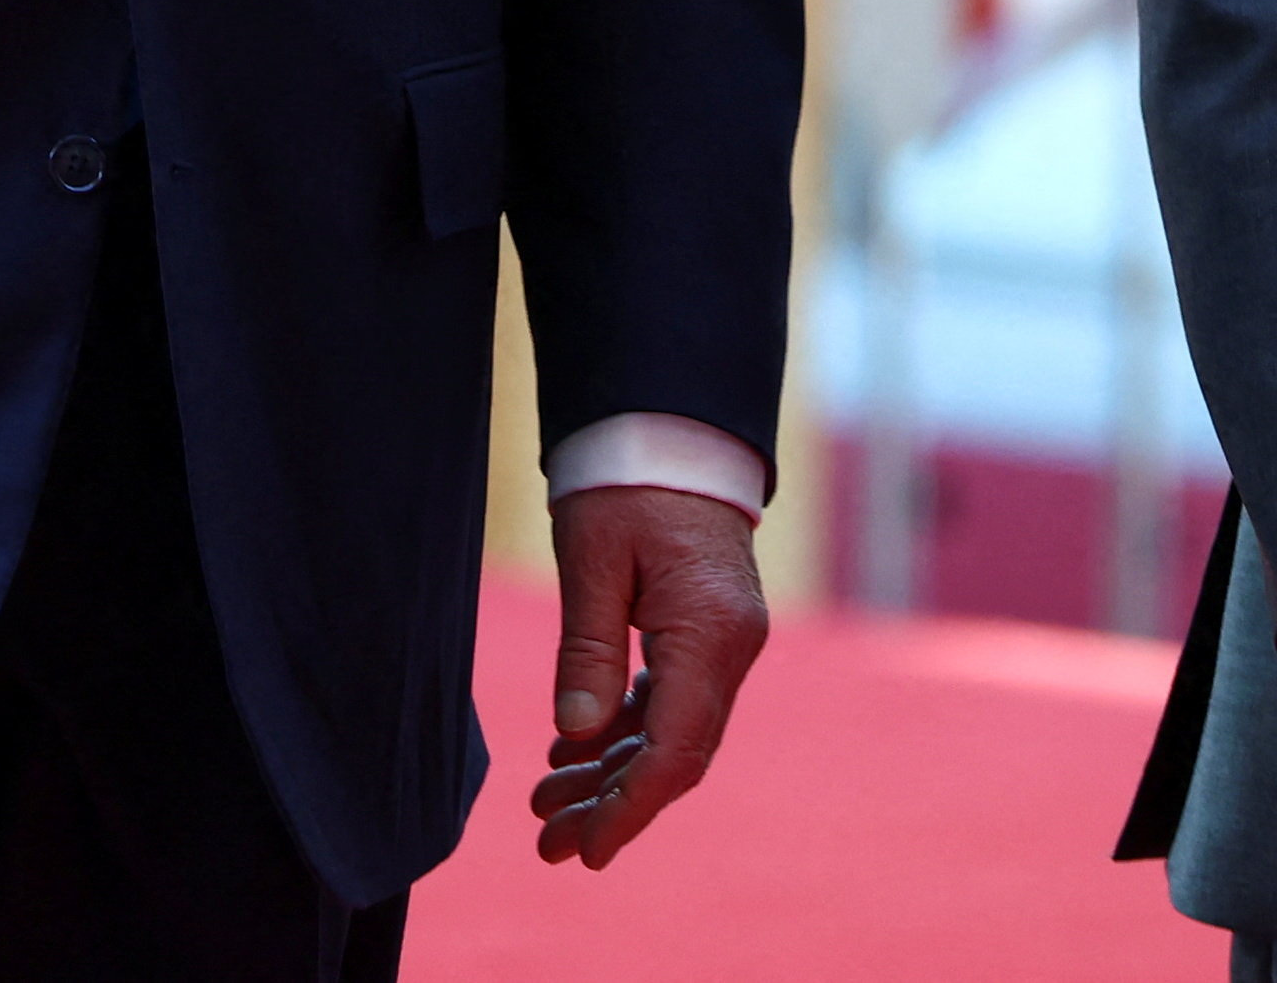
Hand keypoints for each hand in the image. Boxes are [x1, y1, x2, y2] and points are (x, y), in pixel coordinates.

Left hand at [528, 483, 767, 868]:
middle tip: (548, 844)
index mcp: (709, 634)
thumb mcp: (592, 559)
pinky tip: (573, 746)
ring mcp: (725, 641)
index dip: (629, 810)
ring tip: (546, 804)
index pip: (675, 751)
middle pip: (677, 756)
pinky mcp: (708, 630)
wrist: (672, 423)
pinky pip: (671, 700)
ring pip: (673, 733)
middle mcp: (731, 648)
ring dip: (613, 773)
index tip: (584, 852)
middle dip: (613, 805)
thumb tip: (575, 735)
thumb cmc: (626, 480)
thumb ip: (587, 649)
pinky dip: (624, 730)